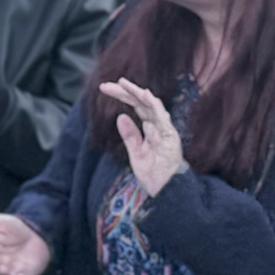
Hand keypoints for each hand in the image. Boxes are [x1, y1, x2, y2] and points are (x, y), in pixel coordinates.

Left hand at [99, 78, 184, 197]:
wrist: (166, 191)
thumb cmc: (154, 172)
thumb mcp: (135, 153)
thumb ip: (129, 135)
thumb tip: (119, 117)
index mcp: (150, 127)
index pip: (135, 106)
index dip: (122, 95)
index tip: (104, 88)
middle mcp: (158, 125)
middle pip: (141, 103)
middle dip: (125, 91)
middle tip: (106, 85)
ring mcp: (165, 130)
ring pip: (152, 106)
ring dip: (138, 93)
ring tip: (124, 84)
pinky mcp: (171, 138)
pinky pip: (163, 119)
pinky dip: (155, 106)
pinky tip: (146, 96)